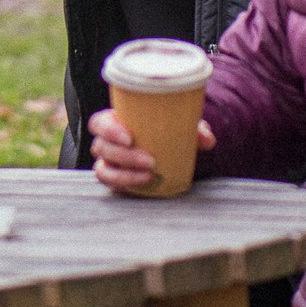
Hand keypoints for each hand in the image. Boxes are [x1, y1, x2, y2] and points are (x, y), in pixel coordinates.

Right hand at [88, 108, 214, 193]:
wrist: (170, 153)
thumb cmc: (169, 133)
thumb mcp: (181, 127)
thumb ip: (195, 130)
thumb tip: (207, 139)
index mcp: (115, 122)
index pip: (98, 123)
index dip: (108, 130)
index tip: (129, 137)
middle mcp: (107, 143)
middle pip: (101, 147)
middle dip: (123, 155)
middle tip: (149, 160)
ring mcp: (109, 163)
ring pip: (103, 169)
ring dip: (124, 173)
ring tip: (148, 174)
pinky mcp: (116, 180)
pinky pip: (111, 184)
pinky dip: (125, 184)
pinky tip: (144, 182)